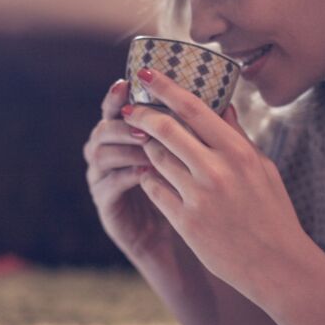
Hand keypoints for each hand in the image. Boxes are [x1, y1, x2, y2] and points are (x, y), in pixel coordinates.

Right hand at [83, 79, 183, 261]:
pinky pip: (108, 186)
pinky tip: (145, 171)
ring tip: (145, 142)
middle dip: (121, 121)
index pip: (117, 110)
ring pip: (99, 154)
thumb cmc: (188, 196)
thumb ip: (201, 133)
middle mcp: (110, 156)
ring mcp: (104, 182)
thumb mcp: (196, 162)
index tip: (127, 81)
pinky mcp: (108, 209)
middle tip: (139, 118)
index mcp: (126, 138)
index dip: (117, 95)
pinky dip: (126, 175)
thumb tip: (226, 102)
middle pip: (101, 128)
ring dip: (123, 146)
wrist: (180, 244)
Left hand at [119, 69, 310, 300]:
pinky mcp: (185, 222)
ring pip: (155, 158)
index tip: (145, 73)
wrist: (276, 264)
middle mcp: (216, 170)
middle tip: (129, 109)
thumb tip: (222, 106)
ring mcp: (198, 197)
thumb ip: (238, 137)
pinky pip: (154, 188)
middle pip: (165, 129)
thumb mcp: (263, 168)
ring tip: (145, 144)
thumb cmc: (272, 212)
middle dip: (141, 114)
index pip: (193, 108)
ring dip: (146, 148)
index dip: (164, 87)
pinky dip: (149, 178)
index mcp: (238, 152)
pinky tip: (151, 175)